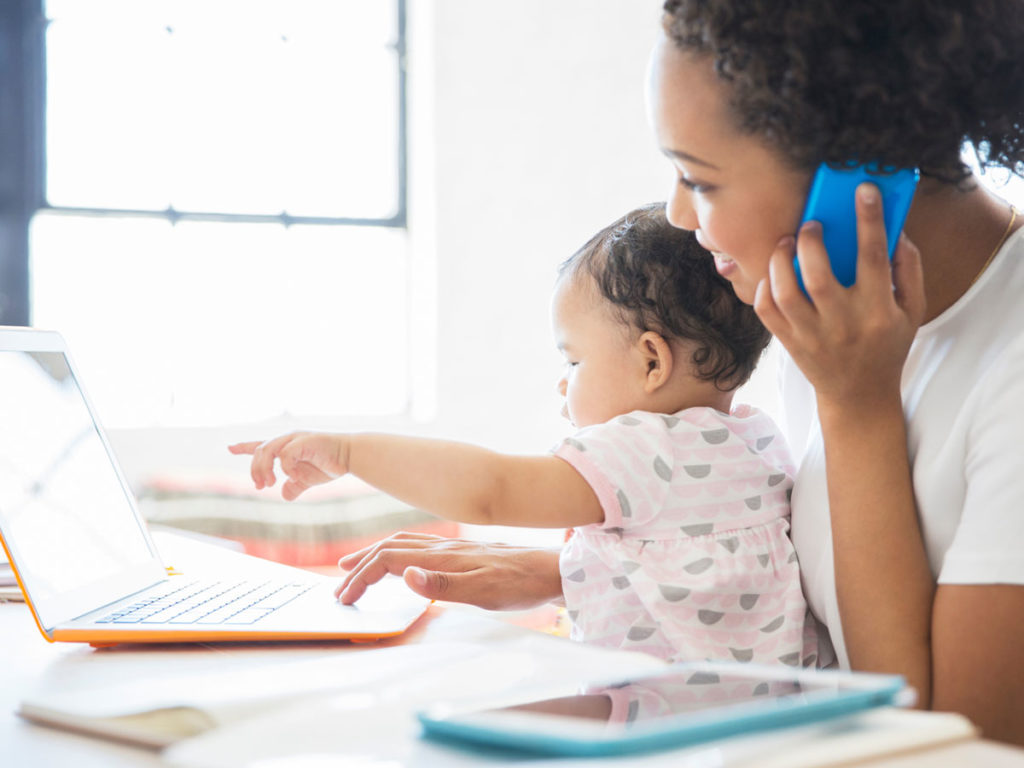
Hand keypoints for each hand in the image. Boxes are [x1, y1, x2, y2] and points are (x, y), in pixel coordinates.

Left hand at [228, 431, 348, 500]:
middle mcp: (287, 439)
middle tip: (261, 486)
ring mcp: (294, 438)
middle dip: (255, 470)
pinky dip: (286, 469)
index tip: (229, 447)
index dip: (244, 446)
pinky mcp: (304, 441)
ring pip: (267, 450)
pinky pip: (285, 455)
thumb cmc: (330, 464)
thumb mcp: (307, 479)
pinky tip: (294, 477)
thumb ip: (294, 486)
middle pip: (259, 450)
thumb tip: (285, 495)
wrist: (349, 457)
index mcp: (286, 446)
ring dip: (264, 469)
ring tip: (270, 484)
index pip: (260, 445)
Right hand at [334, 532, 563, 609]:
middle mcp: (443, 547)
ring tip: (354, 566)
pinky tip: (400, 563)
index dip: (363, 576)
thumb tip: (407, 575)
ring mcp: (452, 548)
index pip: (389, 559)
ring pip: (402, 544)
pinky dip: (395, 553)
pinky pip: (417, 547)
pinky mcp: (461, 552)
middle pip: (390, 548)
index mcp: (442, 556)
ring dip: (374, 555)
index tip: (345, 597)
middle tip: (339, 584)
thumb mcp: (484, 591)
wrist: (550, 570)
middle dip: (361, 565)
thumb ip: (444, 584)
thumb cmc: (520, 584)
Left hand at [754, 182, 925, 413]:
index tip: (863, 190)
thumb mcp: (912, 311)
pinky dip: (766, 287)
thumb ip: (909, 269)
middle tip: (810, 225)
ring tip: (787, 243)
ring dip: (781, 262)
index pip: (873, 258)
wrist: (859, 395)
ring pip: (785, 294)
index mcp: (878, 311)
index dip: (869, 220)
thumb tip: (896, 230)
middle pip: (818, 276)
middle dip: (811, 242)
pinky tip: (775, 273)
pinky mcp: (789, 343)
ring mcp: (811, 336)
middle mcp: (843, 324)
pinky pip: (767, 312)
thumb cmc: (888, 345)